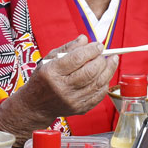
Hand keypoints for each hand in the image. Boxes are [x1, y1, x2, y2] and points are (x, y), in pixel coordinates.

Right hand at [0, 35, 117, 138]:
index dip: (91, 50)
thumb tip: (84, 39)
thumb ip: (68, 48)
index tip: (98, 45)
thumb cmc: (43, 79)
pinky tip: (106, 76)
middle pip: (89, 72)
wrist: (36, 105)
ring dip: (108, 70)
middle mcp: (62, 88)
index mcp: (52, 72)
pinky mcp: (79, 108)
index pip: (77, 59)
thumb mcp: (49, 59)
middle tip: (104, 54)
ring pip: (97, 84)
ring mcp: (71, 100)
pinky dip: (105, 84)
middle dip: (101, 60)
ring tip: (112, 61)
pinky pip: (98, 96)